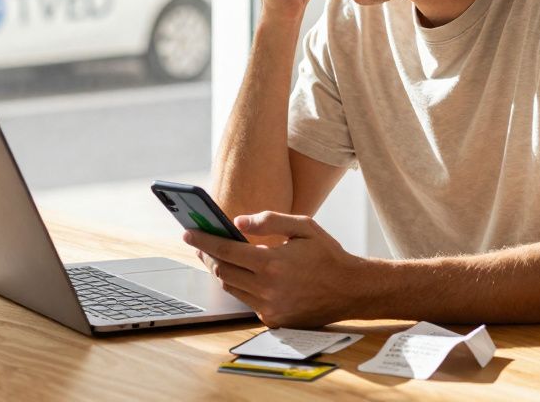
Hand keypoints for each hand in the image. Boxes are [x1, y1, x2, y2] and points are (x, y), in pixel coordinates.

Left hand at [184, 211, 364, 327]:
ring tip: (219, 256)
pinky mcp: (273, 320)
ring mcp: (269, 308)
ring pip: (231, 288)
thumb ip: (269, 221)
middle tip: (200, 243)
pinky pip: (247, 301)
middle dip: (208, 256)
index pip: (226, 250)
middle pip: (222, 272)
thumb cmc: (328, 255)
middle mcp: (267, 289)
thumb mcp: (303, 227)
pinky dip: (242, 286)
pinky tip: (244, 274)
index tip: (188, 233)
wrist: (351, 290)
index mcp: (272, 263)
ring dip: (222, 271)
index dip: (203, 241)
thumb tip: (238, 221)